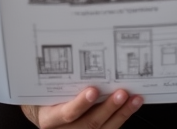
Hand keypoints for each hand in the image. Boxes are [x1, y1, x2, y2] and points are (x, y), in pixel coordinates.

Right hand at [21, 87, 142, 127]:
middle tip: (121, 93)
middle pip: (89, 123)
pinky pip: (109, 128)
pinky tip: (131, 105)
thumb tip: (73, 55)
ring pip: (103, 128)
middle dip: (108, 108)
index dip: (80, 104)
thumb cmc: (42, 98)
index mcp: (50, 118)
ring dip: (121, 113)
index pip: (66, 113)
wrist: (43, 113)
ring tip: (133, 99)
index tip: (92, 91)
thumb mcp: (42, 90)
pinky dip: (122, 116)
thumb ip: (57, 82)